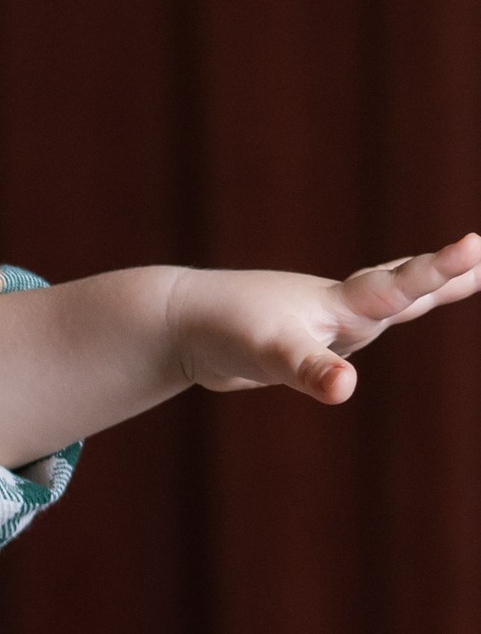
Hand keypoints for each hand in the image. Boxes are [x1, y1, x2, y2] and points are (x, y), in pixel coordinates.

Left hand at [165, 239, 480, 404]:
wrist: (181, 324)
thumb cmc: (225, 332)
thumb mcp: (271, 355)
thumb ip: (311, 370)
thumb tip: (345, 388)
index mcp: (341, 304)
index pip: (403, 286)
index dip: (442, 271)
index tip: (477, 246)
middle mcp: (341, 308)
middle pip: (406, 287)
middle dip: (447, 273)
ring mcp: (326, 321)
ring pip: (387, 303)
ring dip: (425, 288)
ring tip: (470, 270)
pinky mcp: (308, 340)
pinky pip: (359, 326)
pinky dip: (384, 317)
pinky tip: (394, 325)